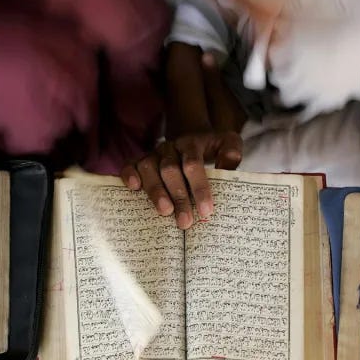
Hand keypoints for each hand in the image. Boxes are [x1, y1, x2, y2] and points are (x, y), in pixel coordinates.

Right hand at [121, 132, 242, 228]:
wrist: (194, 137)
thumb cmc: (212, 147)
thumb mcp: (228, 143)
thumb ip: (230, 153)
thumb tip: (226, 166)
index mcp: (192, 143)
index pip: (193, 164)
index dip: (199, 187)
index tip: (206, 210)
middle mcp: (170, 147)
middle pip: (170, 170)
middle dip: (178, 197)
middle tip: (185, 222)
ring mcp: (154, 153)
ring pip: (149, 168)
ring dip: (156, 191)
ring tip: (164, 212)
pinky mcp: (140, 160)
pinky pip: (130, 164)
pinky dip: (129, 175)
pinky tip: (133, 188)